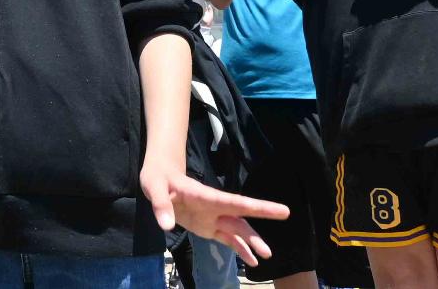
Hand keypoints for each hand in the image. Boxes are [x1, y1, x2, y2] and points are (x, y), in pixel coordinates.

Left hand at [140, 153, 289, 266]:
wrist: (160, 177)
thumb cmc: (158, 178)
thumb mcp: (153, 187)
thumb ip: (160, 205)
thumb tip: (166, 226)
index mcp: (205, 196)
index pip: (234, 202)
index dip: (256, 207)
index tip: (280, 210)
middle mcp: (214, 207)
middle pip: (241, 218)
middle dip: (260, 223)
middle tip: (284, 220)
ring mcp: (213, 218)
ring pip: (237, 230)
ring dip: (251, 242)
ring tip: (266, 256)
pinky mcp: (208, 227)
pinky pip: (227, 239)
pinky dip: (240, 249)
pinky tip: (252, 261)